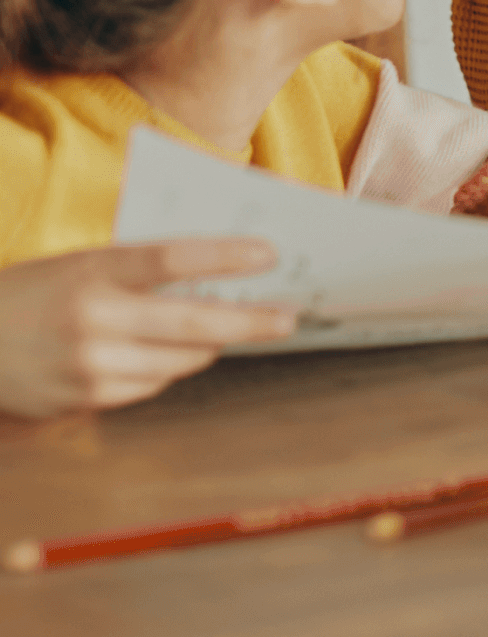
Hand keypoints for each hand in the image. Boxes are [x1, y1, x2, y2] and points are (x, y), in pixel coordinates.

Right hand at [0, 239, 296, 419]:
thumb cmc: (30, 295)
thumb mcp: (79, 263)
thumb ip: (137, 267)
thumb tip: (213, 271)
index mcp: (92, 271)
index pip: (173, 259)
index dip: (226, 256)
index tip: (269, 254)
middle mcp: (92, 320)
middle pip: (191, 323)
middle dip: (248, 322)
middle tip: (287, 318)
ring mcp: (88, 367)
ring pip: (178, 361)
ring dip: (210, 346)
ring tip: (232, 331)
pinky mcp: (83, 402)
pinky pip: (150, 386)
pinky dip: (169, 369)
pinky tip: (171, 354)